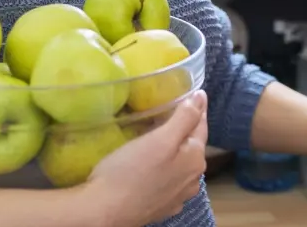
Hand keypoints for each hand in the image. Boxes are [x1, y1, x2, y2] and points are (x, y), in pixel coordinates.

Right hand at [81, 90, 208, 226]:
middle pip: (191, 146)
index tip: (195, 94)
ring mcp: (177, 197)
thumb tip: (201, 97)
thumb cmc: (131, 171)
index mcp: (195, 160)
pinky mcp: (161, 207)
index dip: (197, 108)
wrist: (105, 212)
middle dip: (185, 129)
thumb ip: (184, 117)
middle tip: (174, 112)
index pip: (201, 126)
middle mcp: (192, 180)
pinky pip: (168, 180)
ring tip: (162, 137)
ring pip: (180, 165)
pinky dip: (164, 168)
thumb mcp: (160, 138)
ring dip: (175, 150)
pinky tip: (155, 166)